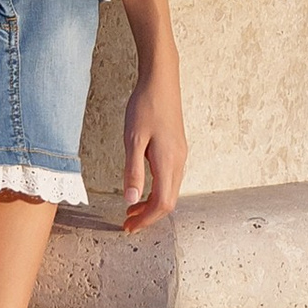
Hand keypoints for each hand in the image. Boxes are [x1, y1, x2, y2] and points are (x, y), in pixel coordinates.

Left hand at [120, 69, 185, 232]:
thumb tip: (131, 201)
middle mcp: (179, 161)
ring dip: (152, 204)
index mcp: (168, 162)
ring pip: (171, 191)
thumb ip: (133, 171)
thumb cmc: (145, 106)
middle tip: (127, 223)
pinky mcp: (178, 148)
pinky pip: (170, 179)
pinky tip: (142, 187)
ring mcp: (180, 155)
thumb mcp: (133, 139)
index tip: (128, 226)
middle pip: (169, 202)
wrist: (161, 80)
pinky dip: (157, 191)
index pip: (162, 203)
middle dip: (148, 216)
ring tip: (131, 209)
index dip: (145, 219)